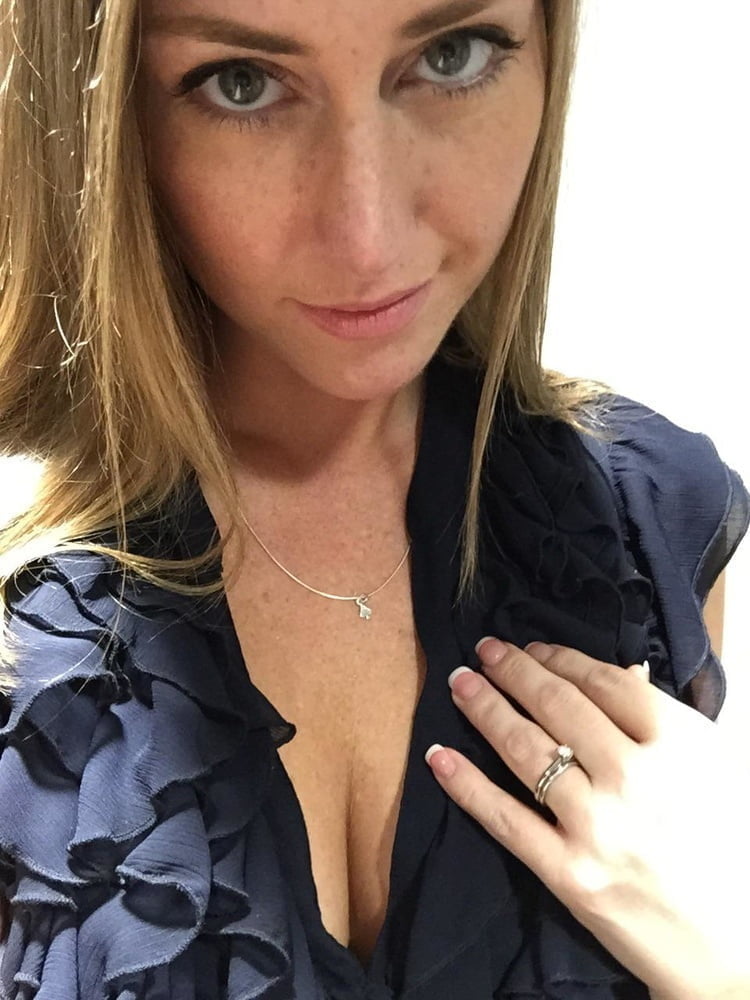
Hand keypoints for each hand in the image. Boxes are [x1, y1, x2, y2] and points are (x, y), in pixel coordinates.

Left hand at [424, 639, 749, 999]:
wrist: (738, 944)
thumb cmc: (730, 845)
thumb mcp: (715, 767)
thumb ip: (666, 719)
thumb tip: (624, 672)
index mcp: (677, 743)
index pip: (603, 681)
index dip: (558, 657)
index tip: (531, 648)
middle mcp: (634, 776)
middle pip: (556, 705)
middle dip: (512, 670)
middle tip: (485, 650)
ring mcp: (599, 826)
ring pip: (525, 750)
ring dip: (484, 708)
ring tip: (459, 683)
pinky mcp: (571, 873)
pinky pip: (506, 819)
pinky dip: (466, 783)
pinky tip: (440, 755)